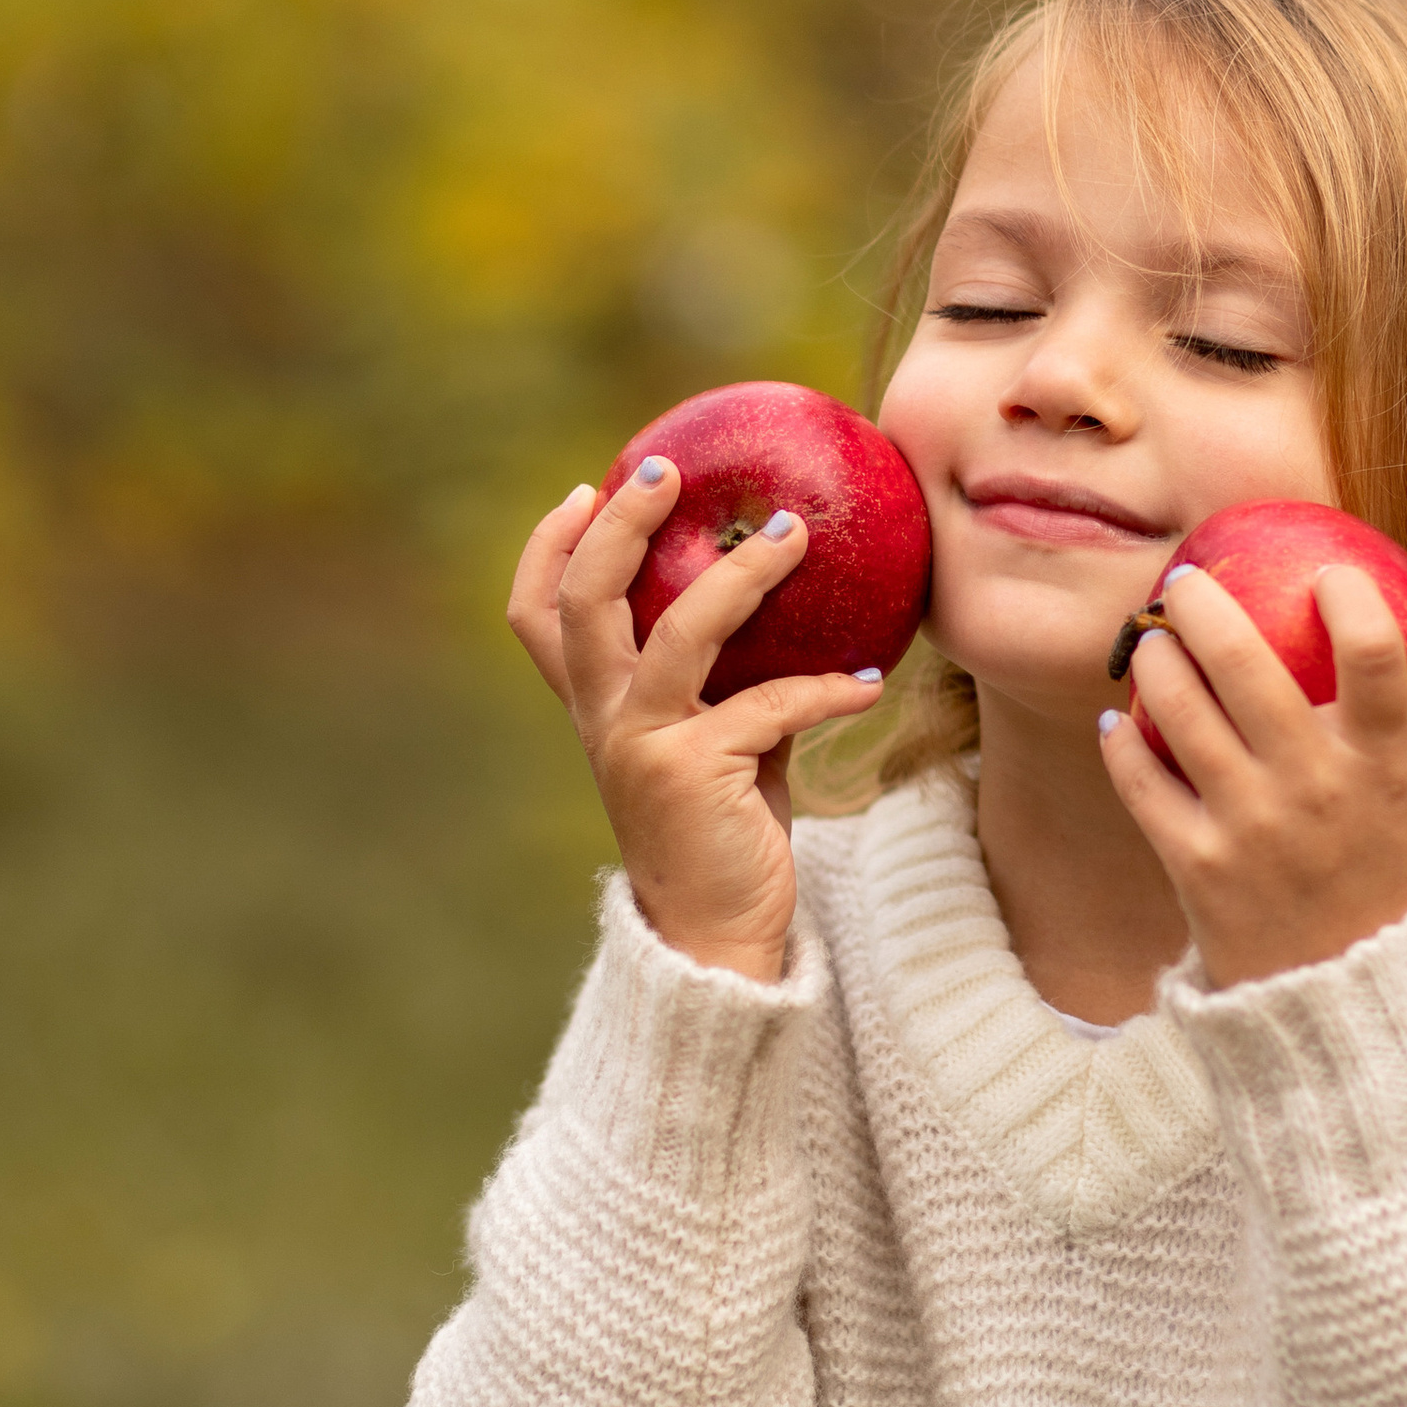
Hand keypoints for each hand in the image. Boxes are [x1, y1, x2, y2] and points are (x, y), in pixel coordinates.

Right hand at [508, 467, 885, 982]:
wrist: (719, 937)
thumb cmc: (726, 831)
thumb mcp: (718, 743)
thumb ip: (732, 680)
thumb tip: (795, 601)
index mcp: (596, 709)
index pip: (538, 616)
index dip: (549, 548)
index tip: (587, 488)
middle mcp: (603, 720)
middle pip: (582, 601)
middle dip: (619, 526)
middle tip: (665, 470)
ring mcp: (642, 745)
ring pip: (680, 632)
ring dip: (743, 575)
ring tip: (795, 533)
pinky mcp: (694, 774)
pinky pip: (771, 705)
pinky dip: (826, 690)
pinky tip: (867, 684)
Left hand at [1098, 561, 1406, 990]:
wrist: (1358, 1023)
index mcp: (1387, 769)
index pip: (1375, 655)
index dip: (1349, 598)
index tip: (1325, 572)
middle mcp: (1315, 788)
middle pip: (1246, 665)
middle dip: (1204, 604)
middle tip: (1186, 581)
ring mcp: (1250, 826)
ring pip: (1181, 714)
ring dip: (1154, 661)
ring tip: (1147, 642)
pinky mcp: (1196, 867)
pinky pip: (1143, 786)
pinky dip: (1124, 745)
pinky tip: (1119, 721)